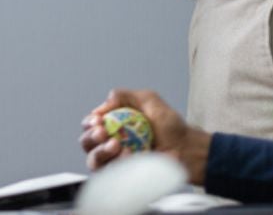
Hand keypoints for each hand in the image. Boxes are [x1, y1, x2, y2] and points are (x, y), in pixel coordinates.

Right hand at [79, 89, 210, 184]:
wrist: (186, 149)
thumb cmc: (170, 126)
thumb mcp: (149, 100)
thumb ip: (125, 96)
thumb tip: (104, 104)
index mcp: (114, 125)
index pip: (90, 124)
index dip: (89, 122)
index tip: (98, 120)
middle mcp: (111, 143)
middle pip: (86, 142)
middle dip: (90, 137)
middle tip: (103, 132)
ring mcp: (117, 162)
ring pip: (93, 160)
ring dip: (100, 151)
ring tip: (116, 145)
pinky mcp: (125, 177)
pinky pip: (110, 174)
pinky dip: (116, 164)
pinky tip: (128, 156)